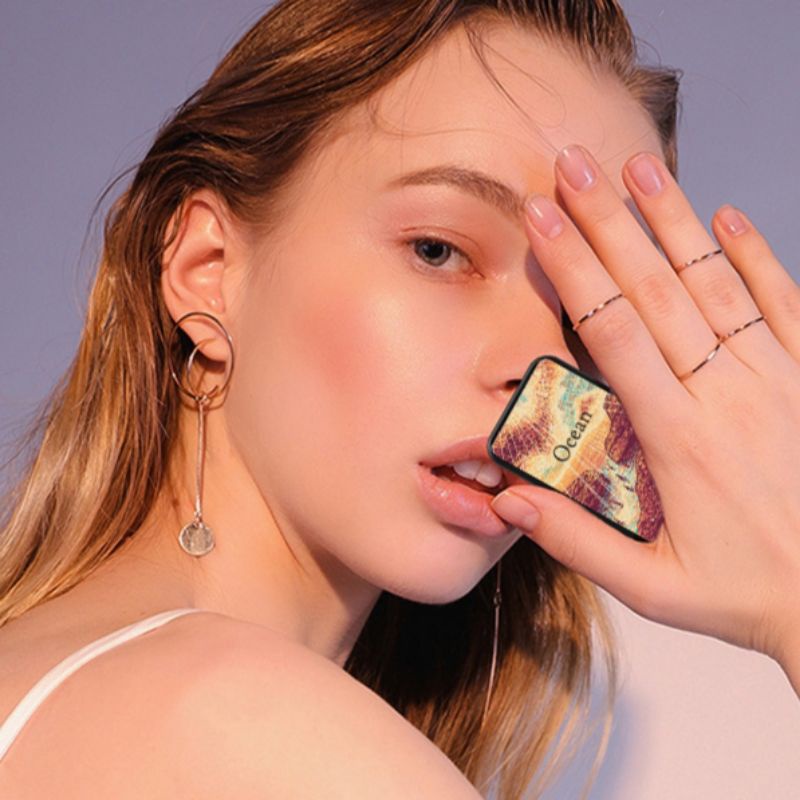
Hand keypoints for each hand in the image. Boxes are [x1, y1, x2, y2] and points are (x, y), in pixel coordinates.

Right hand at [488, 144, 799, 684]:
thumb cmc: (747, 593)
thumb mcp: (652, 590)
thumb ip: (576, 544)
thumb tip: (506, 502)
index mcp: (678, 438)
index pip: (613, 333)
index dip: (574, 270)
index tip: (543, 220)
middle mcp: (725, 394)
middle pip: (656, 290)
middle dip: (609, 223)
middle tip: (574, 167)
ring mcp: (775, 379)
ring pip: (716, 284)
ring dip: (674, 221)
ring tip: (640, 168)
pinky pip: (783, 304)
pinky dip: (757, 256)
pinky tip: (729, 216)